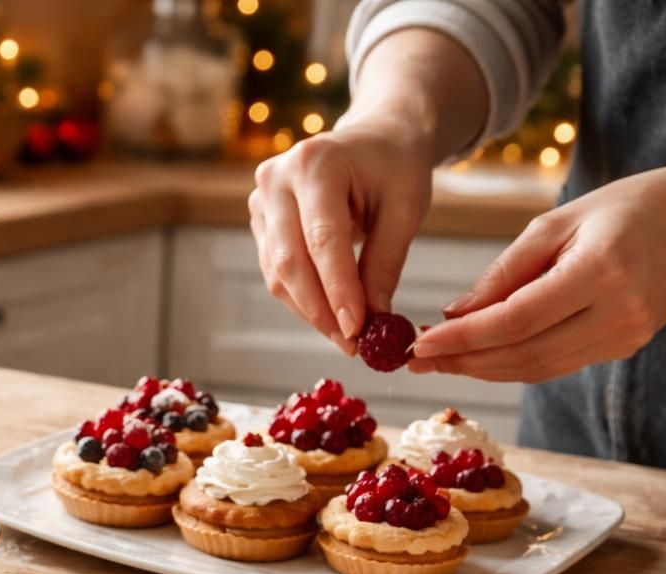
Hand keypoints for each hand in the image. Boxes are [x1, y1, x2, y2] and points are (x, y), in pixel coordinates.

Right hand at [248, 116, 435, 353]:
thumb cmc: (395, 166)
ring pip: (278, 273)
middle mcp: (276, 178)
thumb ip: (385, 262)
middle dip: (321, 309)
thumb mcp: (405, 207)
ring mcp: (261, 199)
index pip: (322, 239)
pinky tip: (330, 314)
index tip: (357, 330)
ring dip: (311, 310)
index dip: (338, 289)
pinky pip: (276, 271)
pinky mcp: (260, 220)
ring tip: (347, 336)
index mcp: (316, 163)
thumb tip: (373, 320)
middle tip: (352, 344)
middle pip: (290, 261)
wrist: (375, 138)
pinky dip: (303, 298)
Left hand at [410, 160, 665, 381]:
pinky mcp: (626, 346)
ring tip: (441, 360)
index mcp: (601, 271)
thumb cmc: (624, 208)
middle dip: (465, 361)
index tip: (419, 346)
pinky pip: (558, 363)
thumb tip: (454, 315)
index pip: (516, 321)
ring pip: (539, 367)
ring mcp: (626, 335)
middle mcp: (619, 312)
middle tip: (417, 361)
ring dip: (484, 369)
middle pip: (525, 354)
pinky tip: (482, 355)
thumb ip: (505, 272)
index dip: (463, 339)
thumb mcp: (557, 223)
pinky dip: (515, 362)